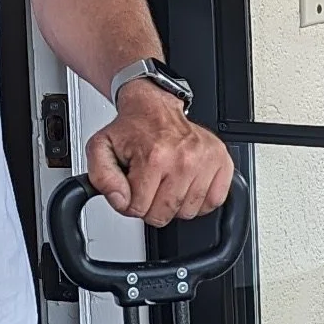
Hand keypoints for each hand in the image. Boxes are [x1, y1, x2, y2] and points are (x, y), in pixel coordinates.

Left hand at [86, 87, 236, 226]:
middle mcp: (184, 159)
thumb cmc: (132, 129)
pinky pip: (212, 203)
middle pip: (163, 215)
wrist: (155, 108)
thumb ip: (101, 178)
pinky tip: (185, 184)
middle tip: (148, 185)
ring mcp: (206, 161)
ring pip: (187, 213)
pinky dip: (197, 200)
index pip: (138, 209)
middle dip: (150, 206)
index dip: (130, 203)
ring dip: (174, 204)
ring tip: (167, 182)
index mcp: (155, 156)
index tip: (131, 187)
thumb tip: (121, 201)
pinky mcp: (222, 162)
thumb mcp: (101, 148)